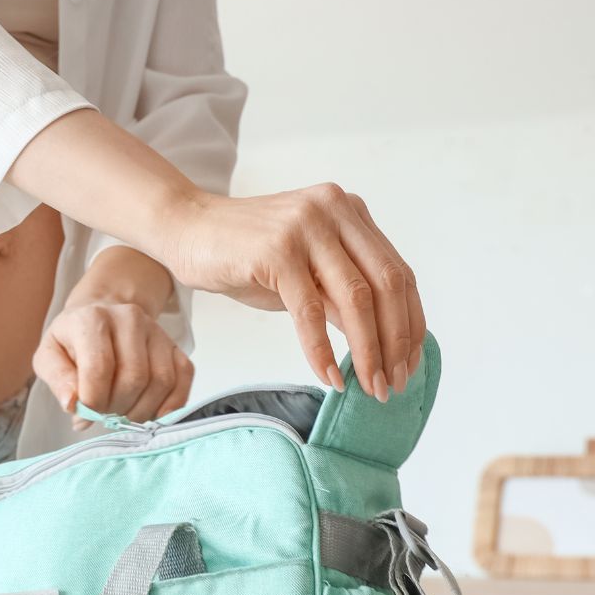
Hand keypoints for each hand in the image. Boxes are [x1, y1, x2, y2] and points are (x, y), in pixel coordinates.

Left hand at [34, 299, 193, 422]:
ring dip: (141, 410)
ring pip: (160, 381)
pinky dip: (170, 404)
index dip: (93, 402)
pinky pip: (183, 378)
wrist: (99, 319)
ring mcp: (156, 330)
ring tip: (122, 412)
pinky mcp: (175, 346)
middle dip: (117, 407)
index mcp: (92, 319)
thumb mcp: (50, 356)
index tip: (85, 415)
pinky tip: (149, 412)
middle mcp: (129, 318)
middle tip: (104, 414)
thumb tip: (74, 404)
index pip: (99, 368)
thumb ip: (57, 379)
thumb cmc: (72, 343)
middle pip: (133, 378)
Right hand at [164, 183, 424, 401]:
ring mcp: (306, 225)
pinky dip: (321, 350)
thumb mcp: (305, 272)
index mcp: (349, 211)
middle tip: (392, 384)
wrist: (185, 231)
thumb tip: (384, 343)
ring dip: (367, 351)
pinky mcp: (277, 250)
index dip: (410, 323)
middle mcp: (335, 209)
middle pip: (388, 285)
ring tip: (367, 386)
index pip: (398, 272)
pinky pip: (310, 311)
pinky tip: (328, 375)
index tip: (408, 364)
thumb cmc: (244, 255)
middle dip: (395, 342)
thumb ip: (342, 294)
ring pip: (356, 298)